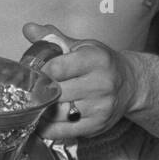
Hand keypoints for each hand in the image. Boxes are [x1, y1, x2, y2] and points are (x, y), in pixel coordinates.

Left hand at [24, 21, 135, 140]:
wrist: (129, 84)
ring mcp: (100, 107)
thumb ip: (52, 38)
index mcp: (96, 59)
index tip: (35, 73)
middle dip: (39, 91)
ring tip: (36, 103)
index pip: (57, 68)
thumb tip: (28, 28)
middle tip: (30, 90)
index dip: (41, 72)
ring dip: (41, 110)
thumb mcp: (81, 46)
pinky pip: (63, 131)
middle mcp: (101, 84)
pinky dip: (48, 127)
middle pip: (56, 92)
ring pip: (58, 113)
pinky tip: (42, 119)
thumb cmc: (101, 63)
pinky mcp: (97, 126)